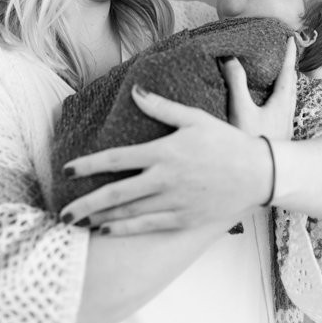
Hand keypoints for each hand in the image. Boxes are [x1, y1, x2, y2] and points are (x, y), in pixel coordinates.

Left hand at [59, 85, 271, 235]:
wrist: (259, 174)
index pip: (115, 159)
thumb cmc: (226, 141)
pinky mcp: (184, 219)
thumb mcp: (194, 117)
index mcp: (163, 152)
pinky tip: (106, 230)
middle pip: (115, 193)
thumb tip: (135, 92)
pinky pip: (147, 226)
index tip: (68, 169)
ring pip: (128, 213)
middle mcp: (164, 180)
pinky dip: (124, 229)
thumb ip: (161, 107)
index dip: (88, 165)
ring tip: (78, 222)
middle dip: (85, 203)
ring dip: (100, 218)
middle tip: (62, 212)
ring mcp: (174, 202)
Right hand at [220, 36, 297, 139]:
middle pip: (292, 84)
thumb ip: (236, 83)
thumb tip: (230, 58)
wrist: (266, 176)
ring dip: (285, 83)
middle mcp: (287, 112)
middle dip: (289, 67)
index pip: (287, 72)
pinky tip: (269, 105)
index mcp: (281, 102)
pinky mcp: (279, 135)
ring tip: (278, 75)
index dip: (289, 54)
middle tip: (286, 53)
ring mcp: (284, 125)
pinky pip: (282, 108)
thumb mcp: (240, 110)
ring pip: (289, 98)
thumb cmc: (253, 141)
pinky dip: (279, 98)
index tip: (291, 38)